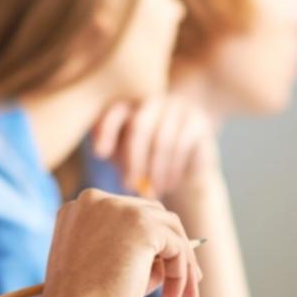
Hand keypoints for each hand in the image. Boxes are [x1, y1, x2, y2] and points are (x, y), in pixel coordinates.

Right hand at [33, 189, 201, 296]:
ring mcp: (119, 209)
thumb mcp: (97, 270)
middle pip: (152, 215)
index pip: (127, 216)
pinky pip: (176, 246)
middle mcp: (96, 201)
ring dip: (181, 264)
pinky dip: (181, 272)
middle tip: (186, 283)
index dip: (148, 244)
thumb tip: (165, 258)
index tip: (161, 273)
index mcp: (79, 209)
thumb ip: (123, 253)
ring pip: (169, 228)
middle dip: (171, 249)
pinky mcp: (142, 224)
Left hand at [92, 96, 219, 201]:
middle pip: (139, 126)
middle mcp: (151, 103)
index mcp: (129, 107)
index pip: (114, 113)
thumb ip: (115, 151)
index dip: (105, 131)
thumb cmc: (149, 153)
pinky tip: (168, 185)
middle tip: (127, 186)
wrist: (191, 144)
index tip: (99, 154)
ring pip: (162, 141)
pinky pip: (181, 147)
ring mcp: (176, 109)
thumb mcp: (128, 152)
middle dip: (131, 159)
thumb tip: (102, 153)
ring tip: (150, 192)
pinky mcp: (197, 122)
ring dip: (154, 171)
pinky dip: (172, 171)